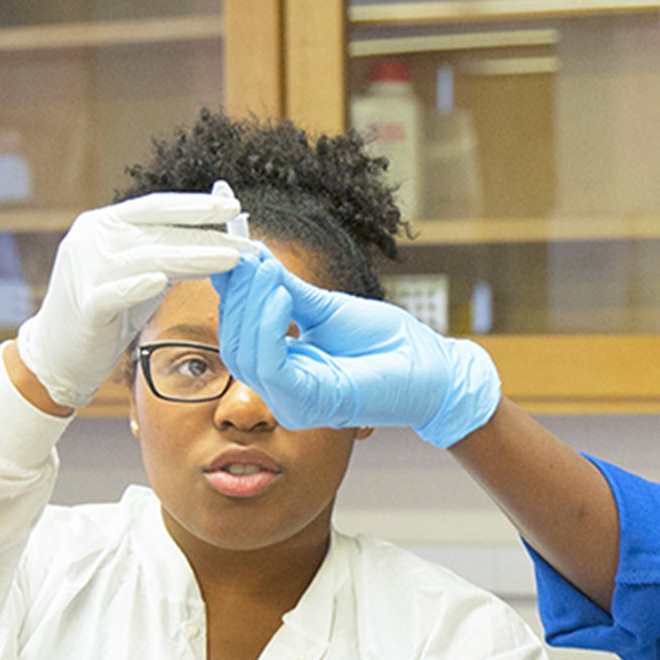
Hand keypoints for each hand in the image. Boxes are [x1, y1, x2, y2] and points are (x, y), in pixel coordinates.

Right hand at [15, 187, 257, 407]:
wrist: (57, 355)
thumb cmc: (106, 313)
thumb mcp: (138, 274)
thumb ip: (167, 252)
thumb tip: (217, 237)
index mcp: (102, 224)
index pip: (155, 208)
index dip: (195, 206)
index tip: (233, 208)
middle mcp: (91, 239)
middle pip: (158, 232)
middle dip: (205, 236)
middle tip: (247, 242)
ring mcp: (84, 269)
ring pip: (147, 258)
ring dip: (193, 257)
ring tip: (231, 260)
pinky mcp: (83, 305)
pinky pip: (114, 292)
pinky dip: (138, 285)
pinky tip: (163, 280)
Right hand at [212, 252, 500, 447]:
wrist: (432, 369)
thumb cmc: (388, 343)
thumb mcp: (327, 307)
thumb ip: (287, 289)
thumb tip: (252, 258)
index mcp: (285, 369)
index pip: (239, 333)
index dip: (230, 294)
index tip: (227, 255)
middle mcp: (282, 391)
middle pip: (235, 344)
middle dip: (238, 297)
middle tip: (247, 258)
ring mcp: (293, 402)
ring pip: (245, 356)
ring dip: (251, 306)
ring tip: (265, 270)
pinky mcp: (309, 404)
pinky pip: (271, 367)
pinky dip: (269, 328)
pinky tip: (281, 296)